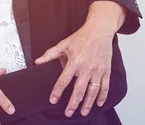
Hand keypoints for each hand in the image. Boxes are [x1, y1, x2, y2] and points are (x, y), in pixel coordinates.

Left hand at [34, 1, 124, 117]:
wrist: (99, 31)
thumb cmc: (82, 37)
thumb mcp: (63, 44)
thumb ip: (50, 54)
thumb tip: (38, 61)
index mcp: (74, 61)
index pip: (63, 80)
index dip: (57, 91)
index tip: (53, 100)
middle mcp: (86, 68)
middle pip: (79, 90)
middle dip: (73, 103)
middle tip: (68, 112)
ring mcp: (97, 70)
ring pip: (92, 91)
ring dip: (88, 103)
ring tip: (83, 112)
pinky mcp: (106, 70)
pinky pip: (105, 86)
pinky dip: (102, 96)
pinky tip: (98, 103)